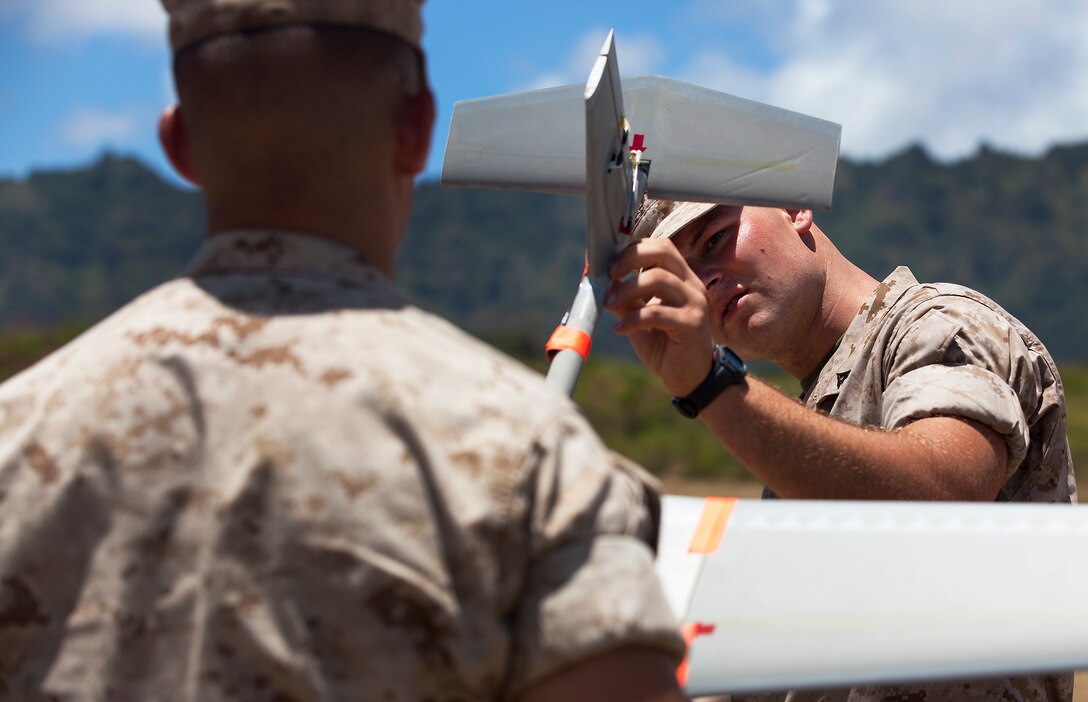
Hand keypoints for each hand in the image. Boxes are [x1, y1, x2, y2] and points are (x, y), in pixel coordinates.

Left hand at [606, 238, 713, 395]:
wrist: (690, 378)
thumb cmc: (665, 345)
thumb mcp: (640, 317)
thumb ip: (626, 299)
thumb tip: (604, 283)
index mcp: (682, 279)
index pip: (661, 247)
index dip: (633, 250)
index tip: (611, 266)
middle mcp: (692, 285)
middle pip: (663, 251)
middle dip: (630, 259)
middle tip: (611, 275)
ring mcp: (695, 303)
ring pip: (658, 279)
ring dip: (627, 290)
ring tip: (610, 305)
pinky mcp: (691, 324)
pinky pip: (656, 312)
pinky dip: (632, 319)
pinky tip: (619, 330)